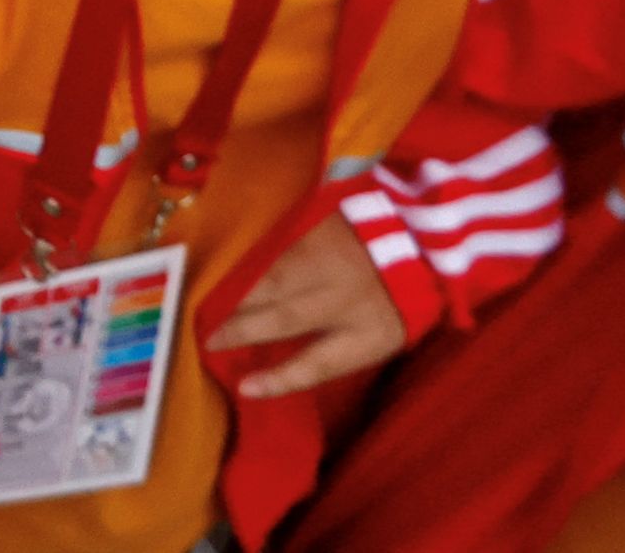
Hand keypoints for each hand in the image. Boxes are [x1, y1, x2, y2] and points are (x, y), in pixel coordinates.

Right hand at [210, 209, 407, 398]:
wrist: (419, 235)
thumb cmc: (402, 297)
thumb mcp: (384, 332)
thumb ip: (341, 344)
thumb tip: (285, 355)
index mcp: (372, 334)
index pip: (318, 364)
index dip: (280, 378)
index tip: (245, 389)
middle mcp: (345, 301)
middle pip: (284, 320)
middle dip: (242, 331)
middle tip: (208, 342)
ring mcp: (327, 265)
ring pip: (271, 285)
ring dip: (236, 300)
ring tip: (205, 311)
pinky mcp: (313, 236)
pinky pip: (273, 258)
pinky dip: (247, 272)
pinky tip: (226, 281)